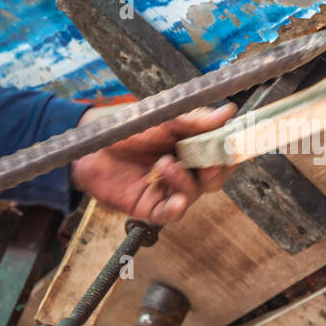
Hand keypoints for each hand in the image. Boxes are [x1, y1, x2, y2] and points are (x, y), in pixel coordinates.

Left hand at [70, 104, 235, 224]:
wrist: (89, 146)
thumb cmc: (125, 128)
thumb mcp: (162, 119)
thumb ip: (194, 120)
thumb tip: (228, 113)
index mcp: (190, 145)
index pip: (221, 152)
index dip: (231, 151)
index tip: (236, 146)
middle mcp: (184, 168)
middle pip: (215, 177)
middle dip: (215, 170)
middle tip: (208, 162)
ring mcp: (167, 188)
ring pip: (194, 193)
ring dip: (186, 181)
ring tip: (164, 164)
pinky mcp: (150, 206)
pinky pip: (172, 213)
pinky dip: (177, 208)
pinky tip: (176, 199)